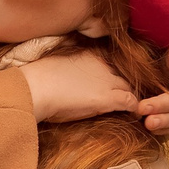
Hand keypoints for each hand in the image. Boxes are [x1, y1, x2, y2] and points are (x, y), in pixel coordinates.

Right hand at [21, 49, 138, 122]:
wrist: (35, 88)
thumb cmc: (37, 80)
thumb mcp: (56, 66)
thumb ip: (69, 68)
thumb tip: (67, 75)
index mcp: (88, 54)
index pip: (109, 63)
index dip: (111, 75)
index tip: (109, 84)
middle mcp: (101, 65)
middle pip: (122, 74)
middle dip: (124, 85)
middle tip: (124, 97)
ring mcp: (106, 81)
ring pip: (129, 87)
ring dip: (130, 97)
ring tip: (132, 107)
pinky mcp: (108, 98)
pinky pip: (130, 101)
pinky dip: (133, 107)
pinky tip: (133, 114)